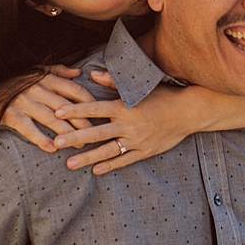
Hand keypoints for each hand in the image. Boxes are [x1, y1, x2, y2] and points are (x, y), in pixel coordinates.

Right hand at [0, 66, 96, 152]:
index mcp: (46, 78)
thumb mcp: (36, 72)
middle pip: (66, 107)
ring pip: (51, 119)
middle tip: (95, 135)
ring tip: (79, 144)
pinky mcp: (11, 115)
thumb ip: (58, 71)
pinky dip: (41, 139)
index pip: (74, 90)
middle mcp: (36, 88)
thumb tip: (79, 72)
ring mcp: (24, 102)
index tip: (99, 114)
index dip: (89, 103)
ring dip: (67, 133)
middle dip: (82, 122)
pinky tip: (53, 148)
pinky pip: (29, 129)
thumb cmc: (15, 83)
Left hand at [52, 72, 197, 173]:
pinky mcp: (145, 151)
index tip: (57, 112)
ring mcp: (136, 140)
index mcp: (124, 106)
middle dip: (74, 138)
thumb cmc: (162, 95)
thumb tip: (92, 74)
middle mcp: (128, 125)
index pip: (94, 108)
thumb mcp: (139, 85)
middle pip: (96, 132)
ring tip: (69, 164)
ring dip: (87, 157)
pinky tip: (95, 170)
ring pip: (107, 150)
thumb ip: (113, 80)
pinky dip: (110, 165)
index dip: (75, 110)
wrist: (188, 112)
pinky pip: (124, 161)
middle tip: (55, 142)